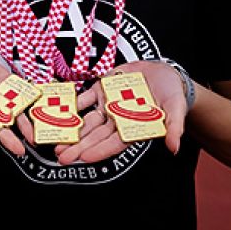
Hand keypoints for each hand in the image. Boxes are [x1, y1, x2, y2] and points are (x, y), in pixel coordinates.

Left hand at [54, 61, 188, 162]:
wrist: (164, 72)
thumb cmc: (171, 93)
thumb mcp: (175, 108)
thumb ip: (173, 127)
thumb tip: (173, 148)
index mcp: (132, 128)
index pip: (114, 143)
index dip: (100, 150)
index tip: (85, 158)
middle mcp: (116, 120)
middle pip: (95, 136)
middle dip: (79, 147)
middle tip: (62, 157)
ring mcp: (107, 106)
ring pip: (86, 122)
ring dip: (72, 132)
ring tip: (56, 143)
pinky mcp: (101, 90)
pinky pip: (83, 99)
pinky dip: (71, 105)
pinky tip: (57, 113)